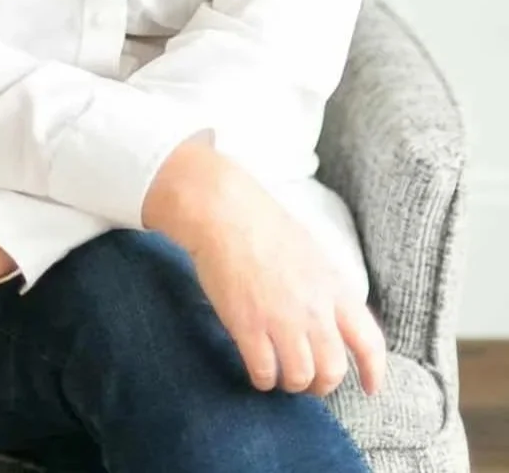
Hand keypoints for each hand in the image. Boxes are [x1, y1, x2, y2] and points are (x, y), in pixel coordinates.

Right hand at [143, 140, 385, 398]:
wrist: (225, 211)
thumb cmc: (264, 224)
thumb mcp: (312, 253)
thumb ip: (326, 289)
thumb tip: (331, 318)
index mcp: (334, 287)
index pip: (369, 340)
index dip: (374, 371)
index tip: (370, 388)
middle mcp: (314, 308)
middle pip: (333, 369)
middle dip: (323, 384)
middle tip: (309, 382)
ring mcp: (281, 319)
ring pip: (300, 377)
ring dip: (292, 384)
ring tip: (281, 377)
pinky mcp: (248, 326)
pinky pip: (264, 372)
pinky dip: (263, 380)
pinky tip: (258, 372)